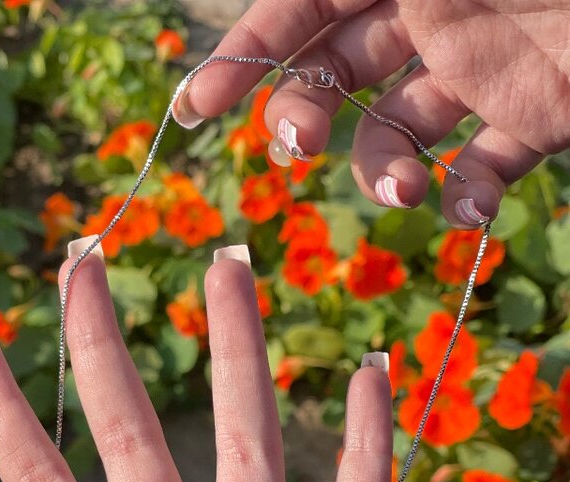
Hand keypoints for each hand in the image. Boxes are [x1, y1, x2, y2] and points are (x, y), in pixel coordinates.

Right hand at [173, 0, 569, 225]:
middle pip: (335, 71)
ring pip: (396, 133)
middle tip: (292, 148)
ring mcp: (485, 67)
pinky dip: (466, 199)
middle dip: (300, 114)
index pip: (302, 4)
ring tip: (402, 194)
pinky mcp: (535, 118)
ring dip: (379, 173)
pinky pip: (481, 167)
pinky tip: (470, 208)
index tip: (199, 105)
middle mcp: (436, 8)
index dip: (247, 51)